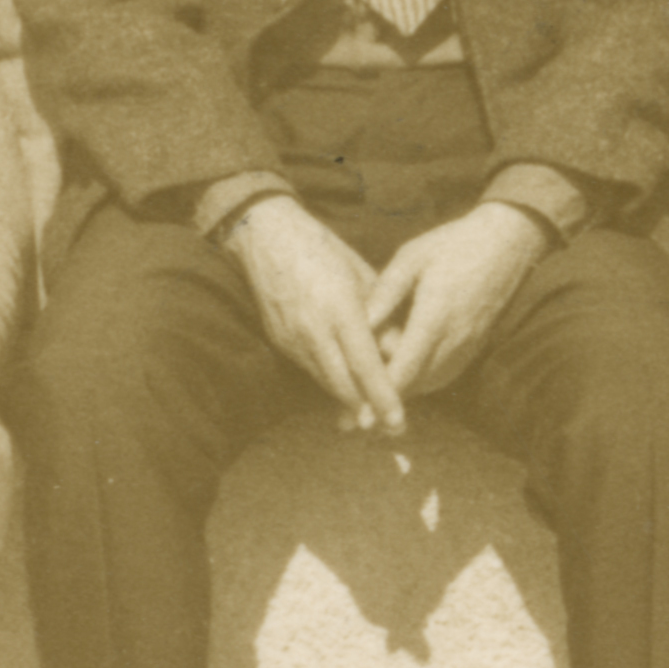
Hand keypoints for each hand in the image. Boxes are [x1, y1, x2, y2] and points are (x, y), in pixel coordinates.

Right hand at [225, 197, 404, 434]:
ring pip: (327, 383)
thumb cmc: (324, 251)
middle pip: (344, 385)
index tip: (398, 421)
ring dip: (351, 402)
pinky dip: (332, 383)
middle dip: (369, 411)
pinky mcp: (280, 343)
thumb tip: (401, 353)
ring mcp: (293, 339)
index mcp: (339, 308)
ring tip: (375, 417)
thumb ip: (383, 317)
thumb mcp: (364, 277)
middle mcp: (313, 330)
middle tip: (395, 429)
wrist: (267, 238)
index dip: (382, 396)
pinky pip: (312, 372)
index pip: (365, 364)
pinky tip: (349, 391)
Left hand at [366, 202, 552, 403]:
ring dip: (404, 396)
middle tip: (354, 422)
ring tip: (372, 407)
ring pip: (430, 384)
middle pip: (416, 385)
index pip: (405, 368)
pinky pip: (445, 375)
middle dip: (385, 404)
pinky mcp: (475, 346)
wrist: (507, 243)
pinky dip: (422, 384)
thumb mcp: (411, 257)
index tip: (361, 417)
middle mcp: (454, 338)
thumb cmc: (453, 244)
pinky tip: (403, 382)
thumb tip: (358, 324)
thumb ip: (384, 292)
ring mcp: (468, 345)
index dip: (381, 396)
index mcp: (435, 316)